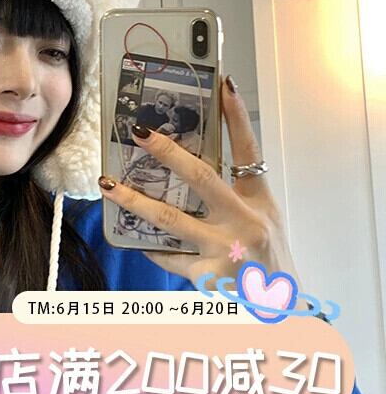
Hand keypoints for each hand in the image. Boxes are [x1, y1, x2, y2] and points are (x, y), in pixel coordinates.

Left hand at [100, 77, 302, 291]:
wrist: (285, 309)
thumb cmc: (269, 258)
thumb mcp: (264, 218)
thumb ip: (237, 194)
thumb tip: (190, 164)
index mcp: (259, 200)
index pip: (248, 150)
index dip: (236, 116)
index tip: (223, 84)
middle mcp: (245, 220)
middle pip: (201, 177)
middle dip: (167, 152)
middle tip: (138, 132)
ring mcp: (225, 249)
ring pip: (169, 219)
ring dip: (133, 201)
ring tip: (108, 184)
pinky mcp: (208, 276)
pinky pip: (169, 256)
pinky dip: (151, 247)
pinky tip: (135, 240)